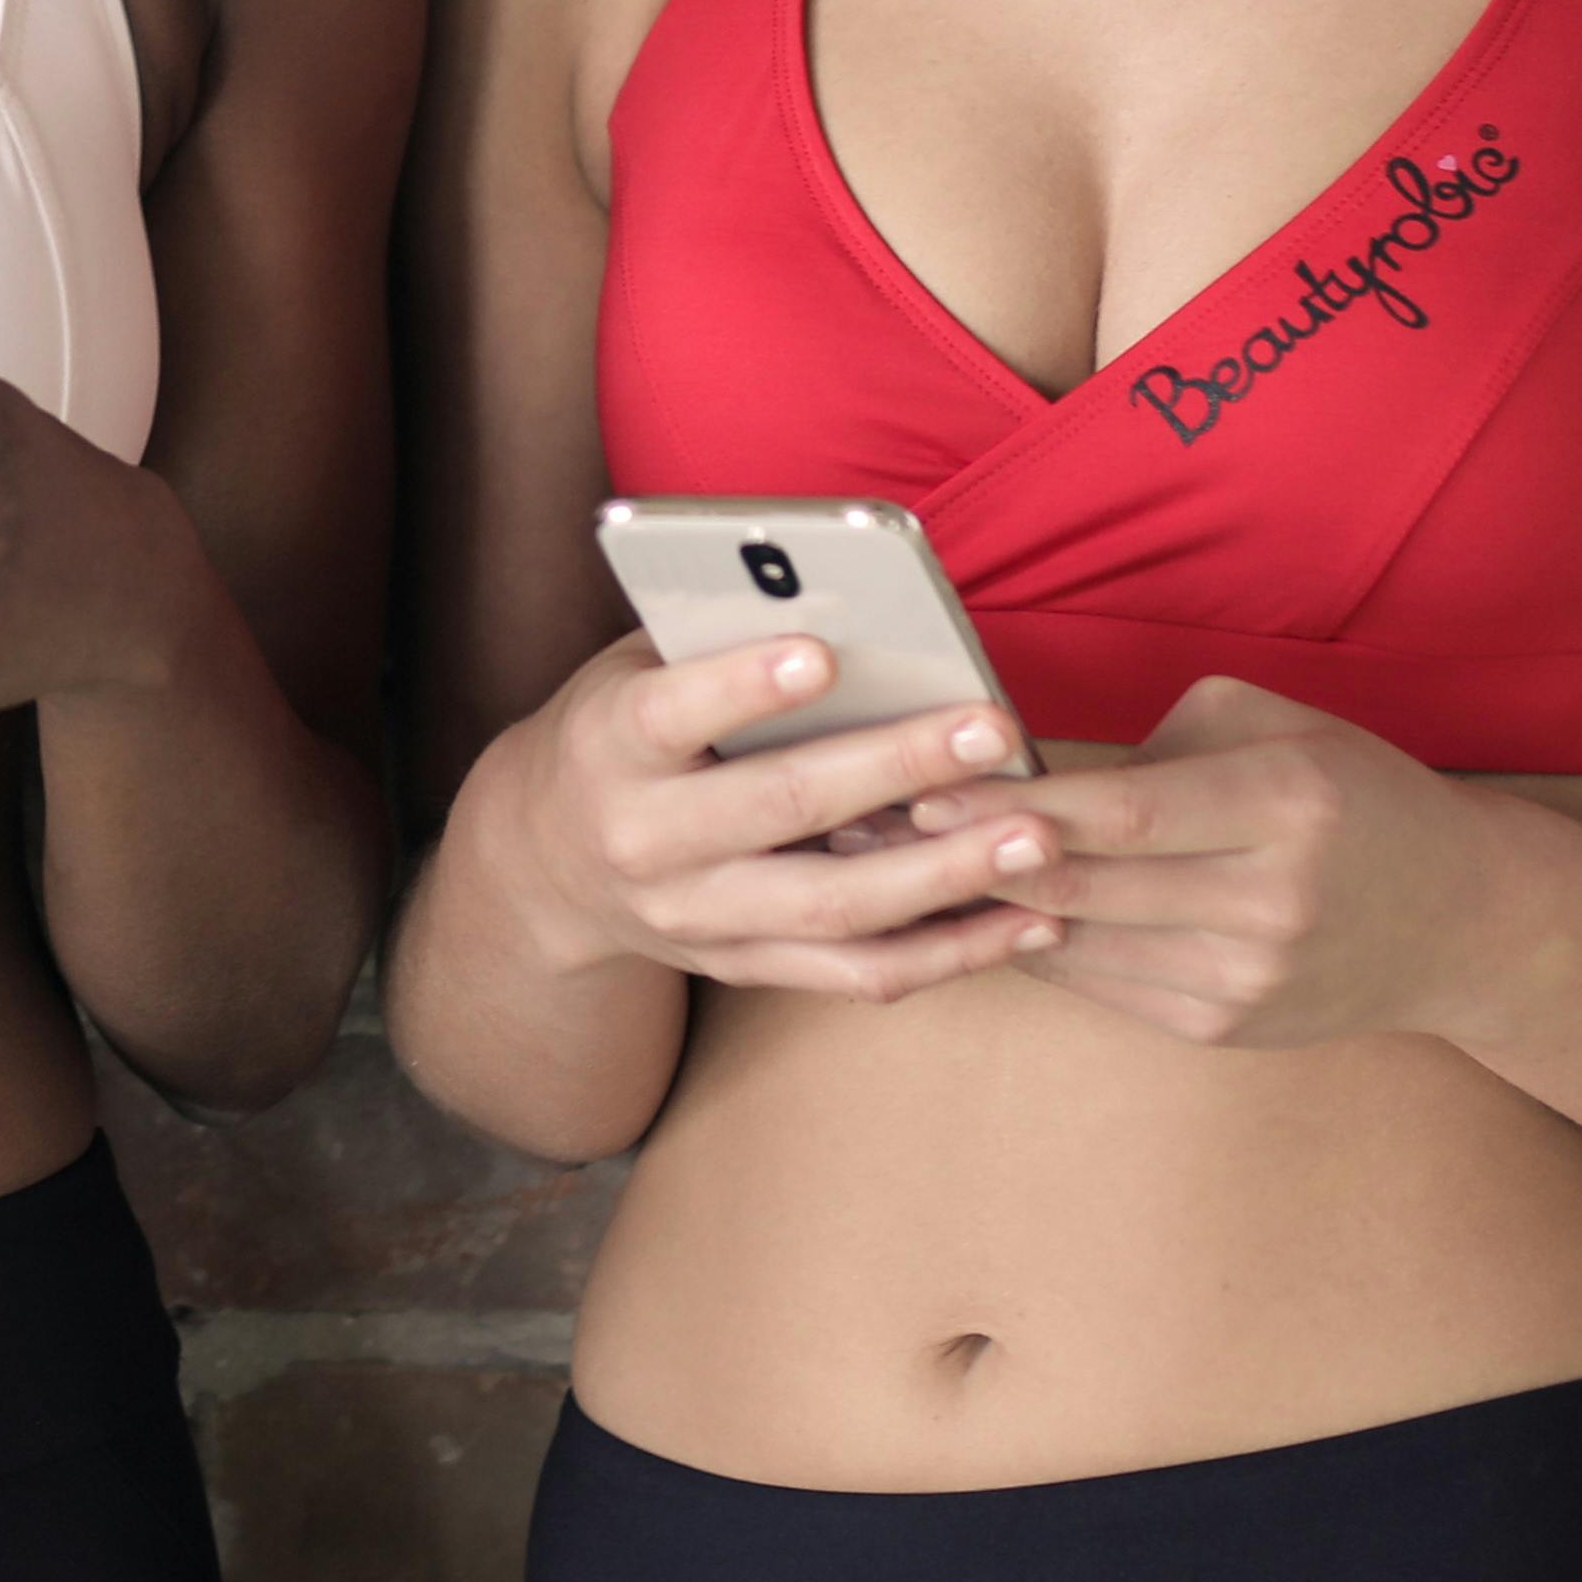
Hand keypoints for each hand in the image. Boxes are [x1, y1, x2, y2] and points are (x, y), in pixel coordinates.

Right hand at [464, 626, 1057, 1001]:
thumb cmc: (621, 731)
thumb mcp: (635, 669)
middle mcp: (649, 841)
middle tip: (991, 729)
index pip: (673, 714)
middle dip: (895, 766)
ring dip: (945, 875)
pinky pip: (861, 975)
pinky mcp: (748, 966)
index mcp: (611, 746)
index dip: (744, 687)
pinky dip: (951, 954)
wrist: (546, 862)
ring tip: (1034, 837)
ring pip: (835, 908)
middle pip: (780, 807)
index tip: (822, 653)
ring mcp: (700, 918)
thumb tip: (854, 607)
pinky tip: (1028, 919)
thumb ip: (719, 642)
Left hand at [899, 673, 1491, 1050]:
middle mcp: (1267, 904)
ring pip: (1076, 944)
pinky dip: (1032, 945)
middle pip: (1085, 888)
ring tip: (886, 872)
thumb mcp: (1273, 729)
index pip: (1122, 812)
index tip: (922, 789)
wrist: (1460, 924)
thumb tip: (1025, 771)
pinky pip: (1098, 981)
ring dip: (978, 909)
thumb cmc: (1352, 796)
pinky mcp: (1222, 1027)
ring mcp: (1244, 980)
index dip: (1012, 806)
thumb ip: (1153, 746)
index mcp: (1284, 807)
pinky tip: (969, 915)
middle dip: (966, 857)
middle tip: (864, 828)